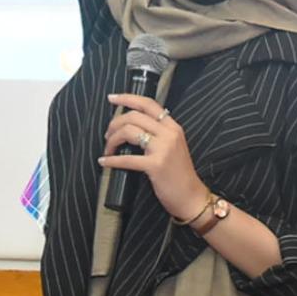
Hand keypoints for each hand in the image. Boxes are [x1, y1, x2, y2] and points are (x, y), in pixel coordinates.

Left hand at [100, 94, 207, 220]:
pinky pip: (127, 159)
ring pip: (129, 131)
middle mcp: (169, 133)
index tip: (112, 98)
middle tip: (107, 134)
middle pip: (134, 116)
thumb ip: (159, 133)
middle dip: (115, 123)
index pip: (148, 104)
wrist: (191, 197)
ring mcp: (163, 149)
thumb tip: (133, 125)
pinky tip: (104, 161)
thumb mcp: (174, 146)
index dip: (127, 98)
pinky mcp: (155, 165)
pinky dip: (112, 160)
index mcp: (173, 126)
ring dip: (112, 139)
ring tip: (108, 148)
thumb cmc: (180, 174)